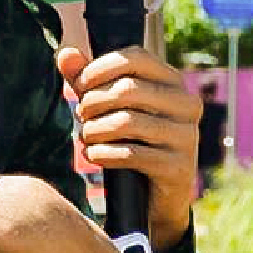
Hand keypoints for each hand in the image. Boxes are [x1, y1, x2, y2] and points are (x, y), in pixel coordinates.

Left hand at [58, 46, 201, 250]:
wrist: (155, 198)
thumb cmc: (131, 142)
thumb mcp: (109, 108)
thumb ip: (87, 81)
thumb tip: (65, 54)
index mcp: (174, 82)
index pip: (136, 58)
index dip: (100, 68)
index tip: (80, 86)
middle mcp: (187, 105)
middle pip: (127, 89)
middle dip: (93, 103)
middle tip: (81, 117)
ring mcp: (187, 136)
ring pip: (126, 122)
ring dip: (94, 130)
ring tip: (86, 137)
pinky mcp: (179, 167)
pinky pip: (131, 154)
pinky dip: (103, 154)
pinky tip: (94, 156)